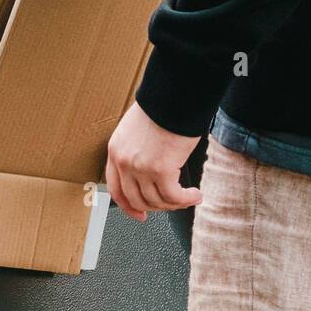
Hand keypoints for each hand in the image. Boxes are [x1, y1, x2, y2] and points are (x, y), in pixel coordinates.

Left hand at [106, 102, 201, 221]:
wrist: (174, 96)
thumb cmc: (162, 107)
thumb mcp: (137, 130)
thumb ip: (136, 152)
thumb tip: (148, 172)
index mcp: (116, 151)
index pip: (116, 190)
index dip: (128, 207)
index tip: (139, 214)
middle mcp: (124, 162)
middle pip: (137, 200)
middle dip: (156, 207)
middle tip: (170, 206)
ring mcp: (141, 168)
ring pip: (156, 201)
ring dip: (175, 204)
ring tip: (189, 198)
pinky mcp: (161, 170)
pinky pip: (173, 196)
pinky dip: (186, 200)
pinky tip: (195, 195)